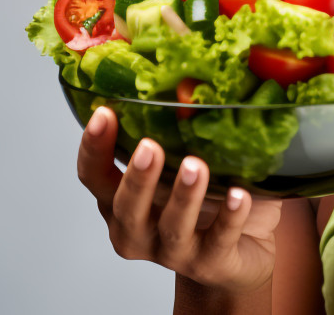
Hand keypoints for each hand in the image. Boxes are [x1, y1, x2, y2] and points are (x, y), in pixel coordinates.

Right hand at [76, 106, 283, 290]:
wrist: (240, 254)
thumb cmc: (209, 197)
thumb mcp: (188, 159)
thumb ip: (181, 129)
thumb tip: (192, 69)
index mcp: (122, 200)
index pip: (93, 176)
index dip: (93, 148)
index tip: (104, 112)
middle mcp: (138, 230)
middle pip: (125, 207)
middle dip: (136, 176)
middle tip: (149, 146)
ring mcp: (174, 252)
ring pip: (171, 227)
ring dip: (183, 196)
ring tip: (197, 165)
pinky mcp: (212, 264)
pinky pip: (219, 241)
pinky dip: (229, 217)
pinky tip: (240, 195)